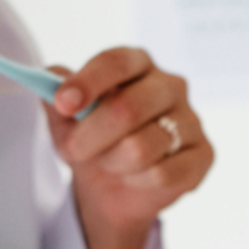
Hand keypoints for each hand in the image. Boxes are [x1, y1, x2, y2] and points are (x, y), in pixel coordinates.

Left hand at [48, 47, 210, 228]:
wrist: (114, 187)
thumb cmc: (93, 140)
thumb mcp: (65, 118)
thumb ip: (54, 94)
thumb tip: (46, 80)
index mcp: (137, 64)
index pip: (117, 61)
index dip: (88, 81)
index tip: (63, 103)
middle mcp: (170, 85)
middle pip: (128, 108)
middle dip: (90, 137)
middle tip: (73, 151)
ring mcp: (191, 119)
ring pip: (141, 148)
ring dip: (112, 163)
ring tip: (110, 163)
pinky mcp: (203, 155)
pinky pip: (162, 174)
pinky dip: (137, 182)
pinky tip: (136, 177)